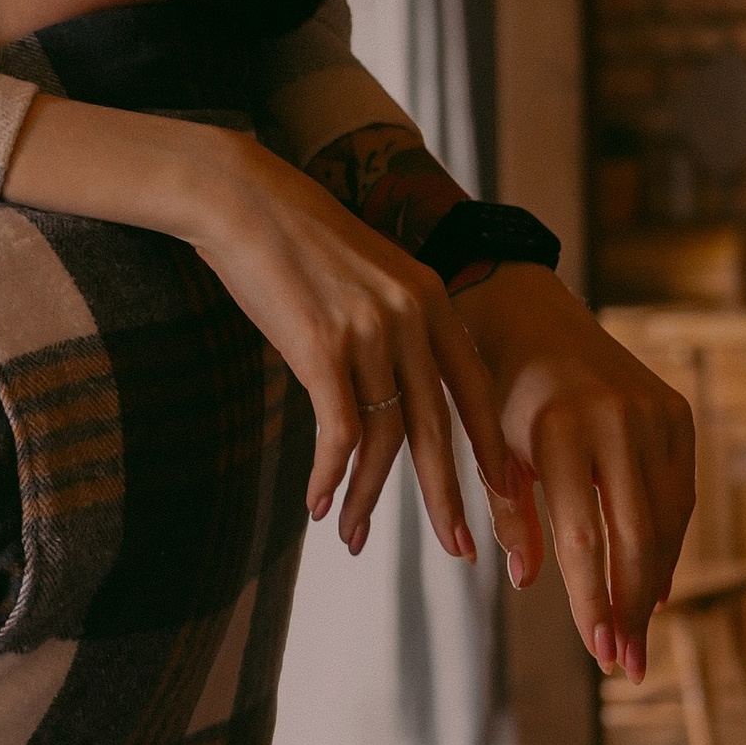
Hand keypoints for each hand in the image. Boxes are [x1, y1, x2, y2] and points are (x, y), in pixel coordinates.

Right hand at [183, 133, 536, 562]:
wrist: (240, 198)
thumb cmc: (294, 237)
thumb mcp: (366, 273)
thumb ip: (393, 322)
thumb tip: (394, 384)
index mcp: (431, 297)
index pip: (476, 387)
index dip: (489, 446)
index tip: (505, 493)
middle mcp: (412, 315)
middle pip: (439, 425)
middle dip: (449, 494)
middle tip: (461, 546)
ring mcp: (370, 331)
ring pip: (384, 438)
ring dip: (366, 496)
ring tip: (352, 536)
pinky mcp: (322, 347)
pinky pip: (338, 432)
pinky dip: (328, 476)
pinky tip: (316, 504)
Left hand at [456, 266, 695, 678]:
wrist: (531, 316)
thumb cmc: (499, 395)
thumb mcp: (489, 451)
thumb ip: (511, 515)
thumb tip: (529, 581)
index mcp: (559, 430)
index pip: (583, 537)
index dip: (592, 600)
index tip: (598, 652)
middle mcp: (615, 420)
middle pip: (635, 537)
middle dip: (631, 607)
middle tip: (625, 663)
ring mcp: (654, 413)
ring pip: (666, 521)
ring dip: (654, 583)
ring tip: (637, 633)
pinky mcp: (677, 412)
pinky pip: (680, 494)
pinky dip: (668, 541)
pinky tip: (654, 580)